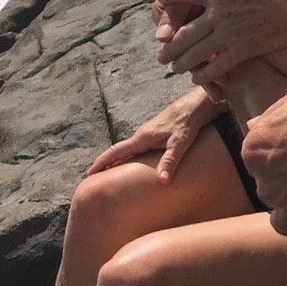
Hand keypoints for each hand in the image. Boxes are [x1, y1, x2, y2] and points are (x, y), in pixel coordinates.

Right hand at [86, 87, 222, 183]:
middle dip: (107, 163)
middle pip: (120, 151)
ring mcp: (150, 133)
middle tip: (96, 178)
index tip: (89, 173)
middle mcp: (143, 135)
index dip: (102, 162)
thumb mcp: (181, 142)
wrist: (197, 104)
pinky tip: (137, 164)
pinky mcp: (158, 133)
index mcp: (143, 137)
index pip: (116, 151)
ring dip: (119, 160)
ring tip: (112, 174)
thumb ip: (170, 160)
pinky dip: (132, 157)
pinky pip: (140, 148)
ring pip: (130, 149)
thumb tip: (161, 181)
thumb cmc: (189, 121)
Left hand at [156, 0, 286, 81]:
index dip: (168, 0)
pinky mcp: (244, 50)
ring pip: (196, 52)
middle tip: (161, 56)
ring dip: (181, 62)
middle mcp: (219, 12)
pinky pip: (218, 66)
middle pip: (183, 32)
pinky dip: (205, 75)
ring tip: (173, 68)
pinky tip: (198, 79)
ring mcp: (230, 33)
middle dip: (170, 46)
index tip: (161, 6)